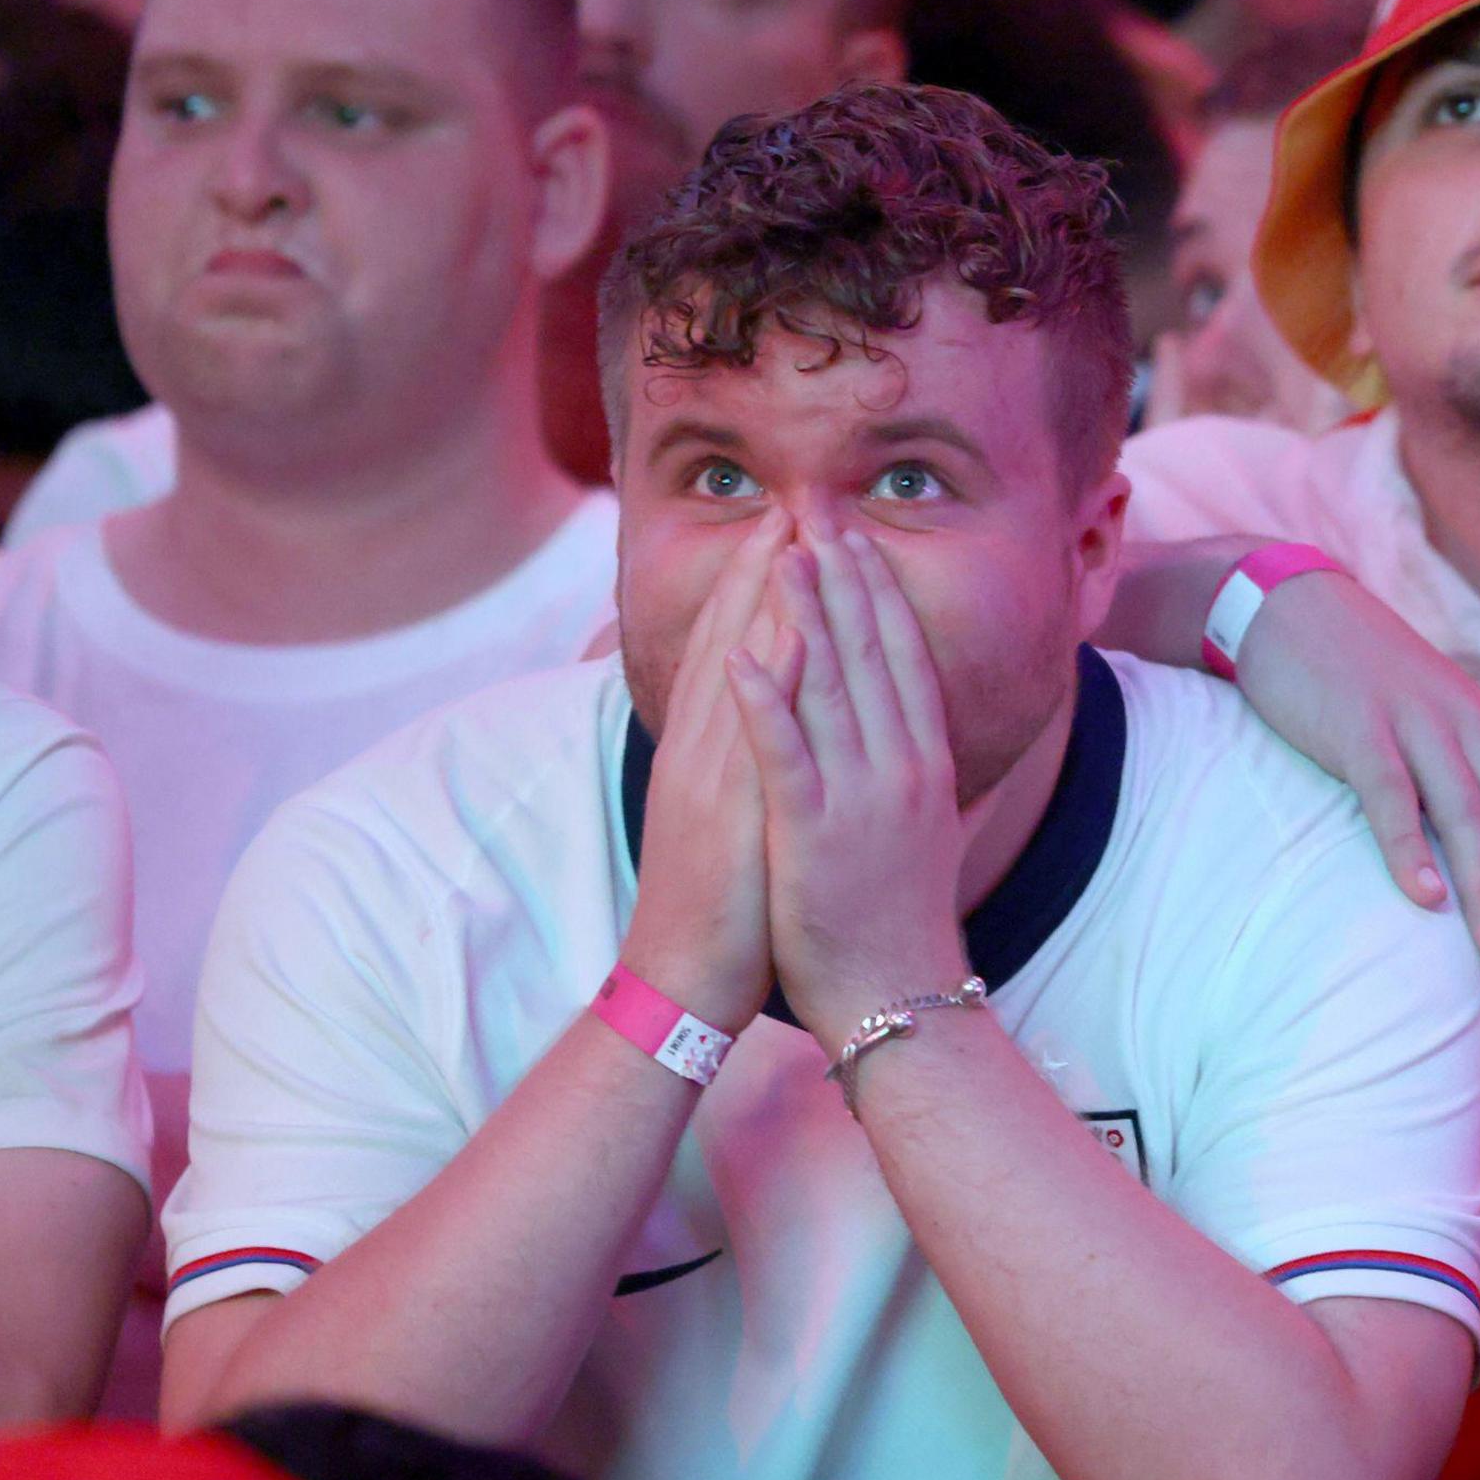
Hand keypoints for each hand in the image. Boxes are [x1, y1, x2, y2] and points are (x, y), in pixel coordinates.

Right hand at [624, 509, 790, 1031]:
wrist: (686, 979)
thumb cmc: (721, 902)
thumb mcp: (733, 812)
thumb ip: (746, 757)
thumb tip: (769, 715)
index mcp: (705, 749)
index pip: (731, 648)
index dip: (756, 585)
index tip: (788, 528)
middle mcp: (701, 749)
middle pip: (728, 641)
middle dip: (760, 569)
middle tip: (793, 500)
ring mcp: (710, 776)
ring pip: (734, 670)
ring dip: (761, 599)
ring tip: (791, 534)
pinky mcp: (726, 812)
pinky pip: (751, 734)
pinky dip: (767, 681)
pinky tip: (789, 632)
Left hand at [726, 531, 975, 1040]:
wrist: (899, 999)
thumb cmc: (900, 918)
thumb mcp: (924, 828)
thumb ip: (916, 771)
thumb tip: (917, 729)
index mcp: (925, 764)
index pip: (903, 657)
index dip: (879, 590)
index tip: (856, 536)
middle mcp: (901, 769)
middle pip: (872, 653)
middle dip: (844, 576)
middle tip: (820, 509)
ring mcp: (860, 799)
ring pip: (831, 688)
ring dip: (805, 613)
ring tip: (781, 551)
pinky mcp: (814, 834)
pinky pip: (786, 756)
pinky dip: (766, 701)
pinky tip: (745, 653)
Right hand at [1234, 567, 1479, 1007]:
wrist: (1297, 612)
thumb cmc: (1369, 694)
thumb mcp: (1439, 739)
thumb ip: (1470, 796)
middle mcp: (1477, 731)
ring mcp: (1421, 726)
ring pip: (1472, 822)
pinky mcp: (1364, 726)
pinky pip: (1395, 795)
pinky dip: (1411, 848)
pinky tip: (1421, 899)